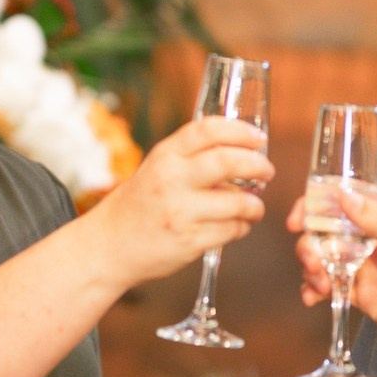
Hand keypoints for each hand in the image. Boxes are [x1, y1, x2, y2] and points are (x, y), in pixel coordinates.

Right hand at [83, 115, 272, 289]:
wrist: (108, 246)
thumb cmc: (138, 206)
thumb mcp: (156, 169)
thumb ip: (191, 157)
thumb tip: (241, 151)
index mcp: (164, 155)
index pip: (208, 130)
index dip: (241, 131)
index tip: (258, 139)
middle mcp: (171, 180)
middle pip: (229, 162)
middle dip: (258, 165)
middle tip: (267, 171)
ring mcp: (179, 212)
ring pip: (238, 202)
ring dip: (255, 205)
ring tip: (254, 207)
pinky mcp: (188, 241)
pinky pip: (231, 230)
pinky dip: (241, 228)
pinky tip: (236, 226)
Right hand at [289, 186, 376, 376]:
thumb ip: (375, 221)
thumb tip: (343, 194)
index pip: (340, 200)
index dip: (312, 208)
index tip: (297, 224)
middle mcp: (371, 238)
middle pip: (323, 232)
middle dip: (309, 246)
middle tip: (314, 264)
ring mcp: (364, 266)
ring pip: (322, 259)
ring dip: (311, 270)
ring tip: (319, 287)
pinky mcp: (361, 293)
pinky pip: (328, 286)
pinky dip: (315, 291)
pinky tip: (314, 299)